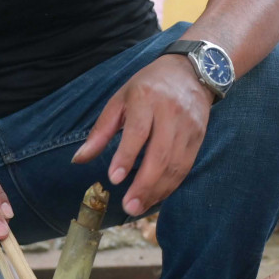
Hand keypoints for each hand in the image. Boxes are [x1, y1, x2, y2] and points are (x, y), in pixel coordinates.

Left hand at [73, 55, 210, 215]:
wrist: (191, 72)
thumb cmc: (148, 86)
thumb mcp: (119, 100)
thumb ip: (100, 131)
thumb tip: (79, 159)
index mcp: (147, 99)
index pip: (138, 132)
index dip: (126, 156)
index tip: (115, 179)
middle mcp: (171, 112)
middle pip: (160, 154)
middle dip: (144, 184)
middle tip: (129, 206)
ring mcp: (188, 126)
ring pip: (176, 165)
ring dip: (158, 190)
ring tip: (139, 207)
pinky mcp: (199, 137)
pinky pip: (186, 167)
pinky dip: (171, 185)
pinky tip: (156, 196)